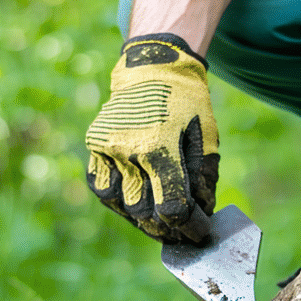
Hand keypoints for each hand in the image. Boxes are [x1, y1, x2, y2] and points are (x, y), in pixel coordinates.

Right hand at [86, 33, 218, 242]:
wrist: (151, 67)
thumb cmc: (185, 104)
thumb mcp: (205, 136)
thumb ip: (203, 179)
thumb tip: (201, 215)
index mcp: (159, 146)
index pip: (173, 207)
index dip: (189, 227)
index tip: (199, 232)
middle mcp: (128, 150)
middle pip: (144, 212)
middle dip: (165, 229)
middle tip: (179, 233)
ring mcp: (106, 148)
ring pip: (120, 205)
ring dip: (141, 219)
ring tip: (159, 221)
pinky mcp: (94, 146)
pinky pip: (102, 188)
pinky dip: (118, 201)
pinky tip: (135, 201)